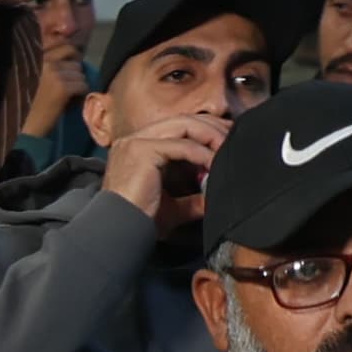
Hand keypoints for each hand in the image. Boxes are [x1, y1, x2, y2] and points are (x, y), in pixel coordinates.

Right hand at [96, 99, 232, 234]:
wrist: (118, 232)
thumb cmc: (138, 222)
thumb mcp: (171, 207)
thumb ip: (192, 199)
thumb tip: (214, 198)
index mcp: (138, 147)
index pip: (177, 126)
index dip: (205, 129)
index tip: (225, 141)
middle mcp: (135, 139)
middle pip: (184, 119)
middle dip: (212, 128)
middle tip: (233, 140)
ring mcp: (136, 142)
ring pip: (185, 125)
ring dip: (211, 136)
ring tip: (226, 149)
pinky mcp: (142, 151)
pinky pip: (182, 145)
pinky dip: (203, 154)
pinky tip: (214, 165)